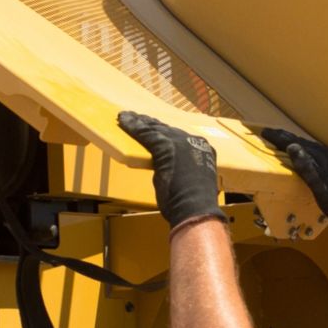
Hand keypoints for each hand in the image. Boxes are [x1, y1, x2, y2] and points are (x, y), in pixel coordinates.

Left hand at [119, 111, 224, 230]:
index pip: (179, 136)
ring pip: (155, 128)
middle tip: (135, 118)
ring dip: (139, 123)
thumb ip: (180, 172)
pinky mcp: (166, 146)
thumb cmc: (192, 205)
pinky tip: (123, 121)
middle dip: (150, 123)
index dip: (163, 131)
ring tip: (126, 117)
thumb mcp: (190, 183)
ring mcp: (181, 142)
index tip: (153, 127)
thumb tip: (169, 171)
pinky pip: (145, 134)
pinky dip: (133, 127)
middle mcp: (194, 142)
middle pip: (166, 129)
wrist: (194, 210)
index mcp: (203, 150)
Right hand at [260, 128, 327, 245]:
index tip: (264, 131)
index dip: (280, 138)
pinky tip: (311, 157)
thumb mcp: (321, 191)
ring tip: (287, 144)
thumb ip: (307, 169)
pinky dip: (311, 152)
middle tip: (271, 134)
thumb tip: (292, 147)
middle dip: (288, 138)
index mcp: (324, 159)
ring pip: (316, 149)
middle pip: (306, 143)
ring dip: (300, 145)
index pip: (297, 144)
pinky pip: (323, 155)